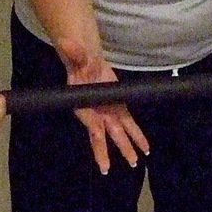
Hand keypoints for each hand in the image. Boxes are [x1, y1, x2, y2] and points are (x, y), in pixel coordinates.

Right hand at [56, 39, 149, 174]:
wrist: (89, 64)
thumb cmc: (80, 62)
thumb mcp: (77, 56)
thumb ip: (74, 53)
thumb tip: (66, 43)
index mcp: (84, 105)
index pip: (89, 121)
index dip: (94, 128)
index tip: (98, 135)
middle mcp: (96, 114)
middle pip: (102, 136)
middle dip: (105, 152)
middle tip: (106, 168)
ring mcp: (109, 114)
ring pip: (119, 134)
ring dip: (126, 148)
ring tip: (135, 162)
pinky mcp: (120, 111)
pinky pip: (130, 126)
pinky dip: (138, 137)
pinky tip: (145, 149)